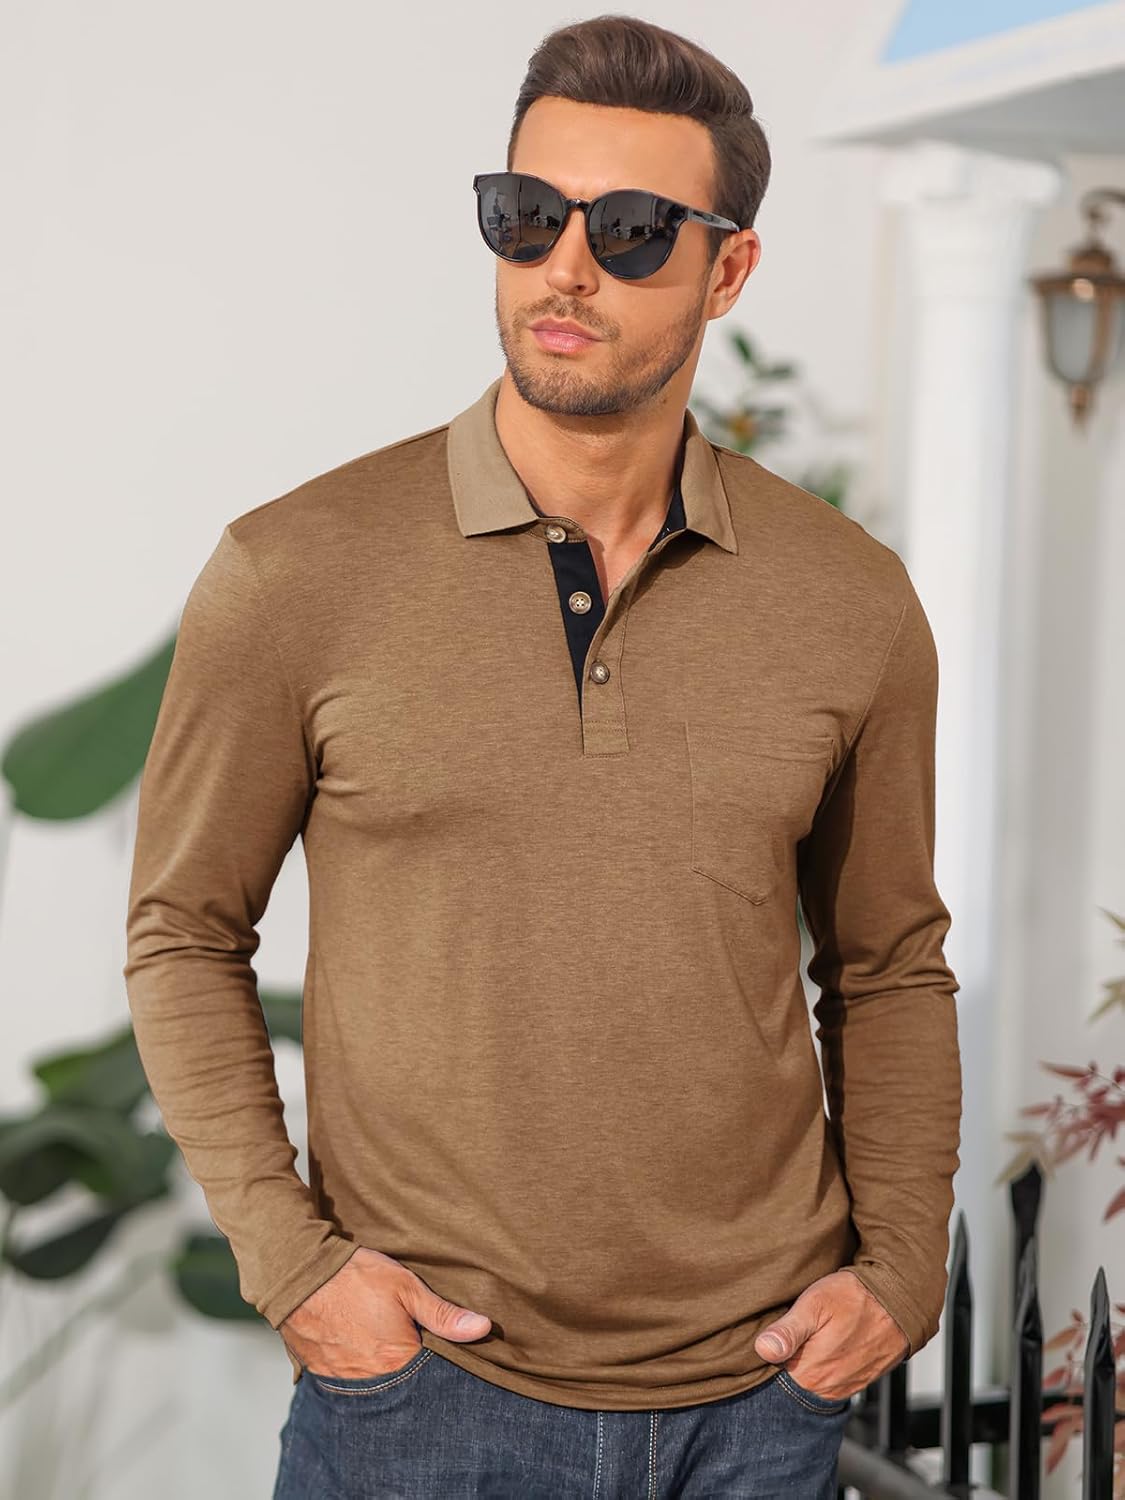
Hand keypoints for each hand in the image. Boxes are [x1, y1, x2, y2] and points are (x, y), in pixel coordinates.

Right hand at [279, 1246, 490, 1378]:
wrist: (299, 1274)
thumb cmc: (356, 1277)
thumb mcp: (405, 1286)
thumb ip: (443, 1313)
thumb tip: (484, 1328)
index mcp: (398, 1361)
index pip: (431, 1376)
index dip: (438, 1363)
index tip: (440, 1349)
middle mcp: (371, 1381)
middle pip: (402, 1385)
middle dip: (410, 1371)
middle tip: (406, 1342)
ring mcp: (343, 1381)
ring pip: (374, 1385)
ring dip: (381, 1370)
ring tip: (381, 1345)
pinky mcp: (322, 1374)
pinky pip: (347, 1381)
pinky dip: (356, 1368)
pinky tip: (359, 1348)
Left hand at [752, 1269, 908, 1401]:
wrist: (900, 1298)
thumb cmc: (855, 1297)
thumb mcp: (814, 1304)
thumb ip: (788, 1330)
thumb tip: (763, 1350)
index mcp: (811, 1373)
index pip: (773, 1379)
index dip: (766, 1360)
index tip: (765, 1341)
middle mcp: (828, 1387)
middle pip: (792, 1383)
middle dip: (784, 1363)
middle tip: (787, 1335)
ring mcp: (845, 1386)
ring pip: (812, 1382)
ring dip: (805, 1365)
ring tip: (807, 1339)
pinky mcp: (859, 1381)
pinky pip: (832, 1381)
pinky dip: (824, 1367)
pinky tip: (824, 1346)